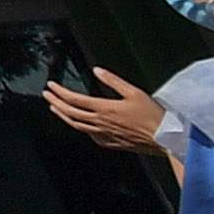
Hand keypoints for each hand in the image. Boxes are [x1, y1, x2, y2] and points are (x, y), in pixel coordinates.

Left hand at [51, 71, 180, 156]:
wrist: (166, 138)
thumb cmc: (153, 115)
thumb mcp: (134, 92)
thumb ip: (113, 81)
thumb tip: (97, 70)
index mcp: (105, 109)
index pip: (75, 100)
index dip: (60, 92)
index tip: (51, 86)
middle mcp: (101, 123)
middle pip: (71, 113)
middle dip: (56, 103)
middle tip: (46, 95)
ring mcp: (106, 135)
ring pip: (78, 126)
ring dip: (64, 116)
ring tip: (55, 109)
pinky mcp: (113, 144)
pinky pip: (91, 136)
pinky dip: (81, 129)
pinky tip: (80, 126)